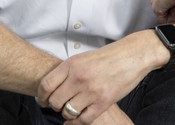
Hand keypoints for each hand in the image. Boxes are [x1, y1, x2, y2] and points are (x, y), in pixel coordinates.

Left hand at [37, 36, 152, 123]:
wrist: (132, 56)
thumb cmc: (108, 57)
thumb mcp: (83, 58)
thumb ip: (68, 71)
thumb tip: (53, 87)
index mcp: (72, 64)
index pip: (46, 85)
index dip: (41, 96)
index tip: (43, 100)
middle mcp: (79, 77)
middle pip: (55, 101)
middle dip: (55, 106)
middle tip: (60, 105)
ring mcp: (91, 91)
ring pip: (68, 112)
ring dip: (67, 113)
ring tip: (72, 109)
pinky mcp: (103, 101)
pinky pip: (84, 119)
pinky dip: (78, 122)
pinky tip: (78, 119)